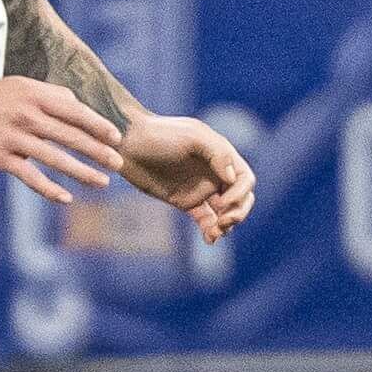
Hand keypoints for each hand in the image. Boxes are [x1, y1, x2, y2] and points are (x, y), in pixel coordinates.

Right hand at [0, 76, 123, 205]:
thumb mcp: (22, 85)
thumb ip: (52, 95)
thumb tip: (80, 107)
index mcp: (35, 97)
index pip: (75, 112)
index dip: (98, 126)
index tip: (117, 139)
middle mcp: (27, 117)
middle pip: (70, 137)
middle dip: (98, 152)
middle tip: (118, 164)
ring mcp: (13, 139)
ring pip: (55, 159)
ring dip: (82, 172)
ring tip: (102, 182)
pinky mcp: (0, 158)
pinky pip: (29, 177)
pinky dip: (49, 189)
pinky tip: (66, 198)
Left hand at [120, 113, 256, 242]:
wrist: (127, 141)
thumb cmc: (160, 133)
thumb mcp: (192, 136)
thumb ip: (217, 153)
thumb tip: (231, 177)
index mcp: (221, 157)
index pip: (244, 179)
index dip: (240, 194)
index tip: (223, 202)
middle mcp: (214, 174)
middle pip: (240, 199)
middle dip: (238, 212)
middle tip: (224, 222)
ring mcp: (200, 189)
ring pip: (224, 212)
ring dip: (226, 225)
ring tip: (215, 233)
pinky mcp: (184, 201)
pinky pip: (205, 219)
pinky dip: (210, 230)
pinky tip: (209, 238)